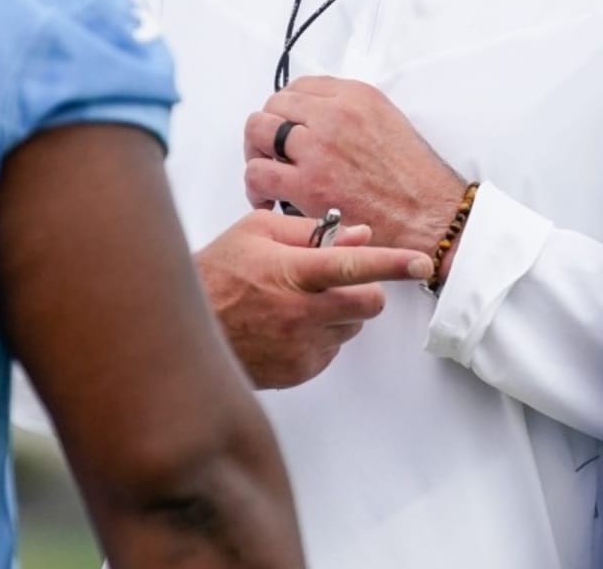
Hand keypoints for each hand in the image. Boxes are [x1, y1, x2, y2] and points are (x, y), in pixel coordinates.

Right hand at [194, 208, 430, 388]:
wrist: (180, 333)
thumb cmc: (217, 274)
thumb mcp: (257, 231)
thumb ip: (312, 231)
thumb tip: (358, 234)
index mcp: (294, 272)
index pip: (356, 265)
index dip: (394, 263)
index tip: (422, 262)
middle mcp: (302, 313)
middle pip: (369, 304)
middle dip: (366, 288)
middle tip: (339, 280)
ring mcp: (301, 347)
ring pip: (352, 327)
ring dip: (341, 313)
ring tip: (300, 301)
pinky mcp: (298, 372)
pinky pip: (331, 350)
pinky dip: (322, 335)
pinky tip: (288, 324)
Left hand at [243, 76, 466, 256]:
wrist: (431, 216)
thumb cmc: (416, 179)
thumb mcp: (389, 122)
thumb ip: (351, 113)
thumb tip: (318, 119)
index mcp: (355, 96)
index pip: (300, 87)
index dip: (287, 108)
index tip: (287, 125)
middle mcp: (334, 114)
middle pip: (274, 105)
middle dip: (268, 128)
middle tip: (272, 151)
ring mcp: (318, 148)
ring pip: (258, 132)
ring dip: (257, 152)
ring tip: (268, 173)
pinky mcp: (308, 184)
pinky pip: (258, 173)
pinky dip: (256, 186)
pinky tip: (268, 197)